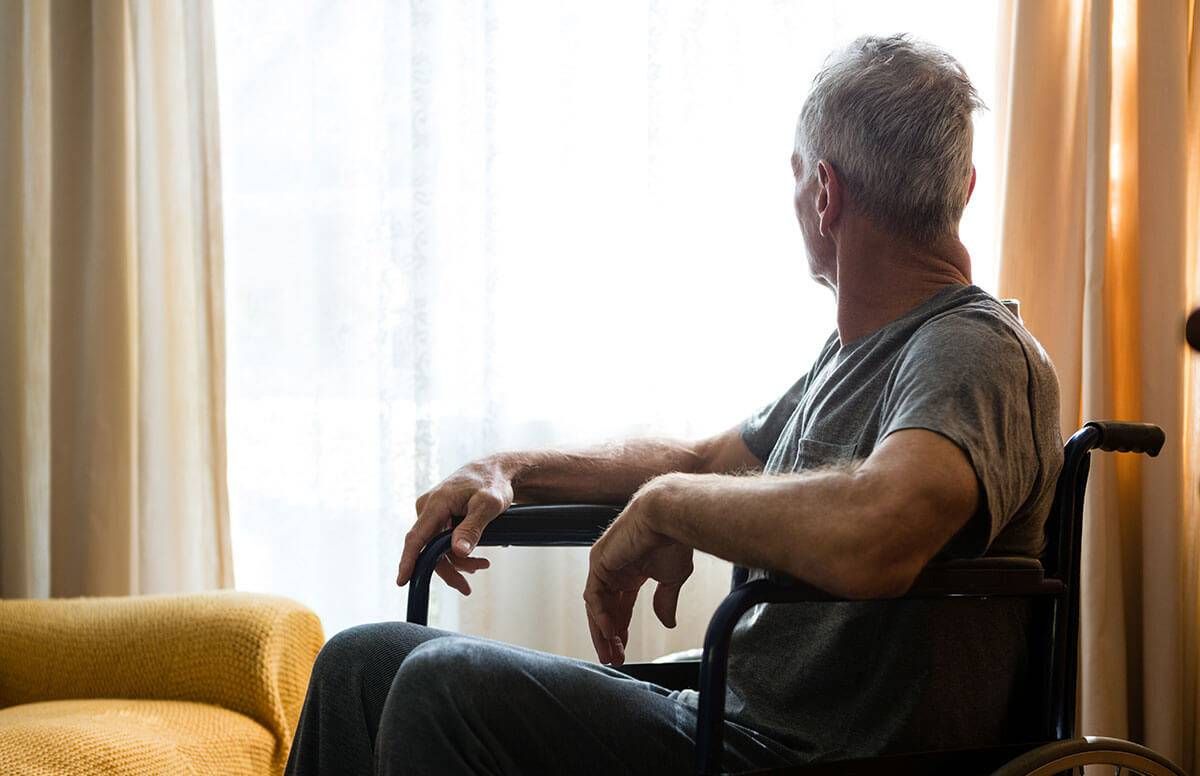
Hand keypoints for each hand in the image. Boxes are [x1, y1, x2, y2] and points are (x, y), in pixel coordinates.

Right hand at [395, 457, 514, 594]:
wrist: (495, 471)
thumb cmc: (493, 483)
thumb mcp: (489, 505)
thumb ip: (472, 528)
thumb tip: (457, 552)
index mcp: (436, 503)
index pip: (417, 537)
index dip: (408, 560)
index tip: (402, 580)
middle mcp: (428, 508)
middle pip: (429, 549)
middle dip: (449, 570)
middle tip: (466, 588)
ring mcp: (432, 513)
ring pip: (436, 548)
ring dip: (457, 562)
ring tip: (482, 565)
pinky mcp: (438, 517)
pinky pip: (441, 541)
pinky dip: (456, 552)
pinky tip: (474, 558)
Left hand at [583, 478, 693, 665]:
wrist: (669, 517)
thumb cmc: (674, 540)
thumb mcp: (672, 578)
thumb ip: (665, 600)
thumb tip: (667, 624)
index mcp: (631, 571)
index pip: (621, 606)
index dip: (622, 629)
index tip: (624, 650)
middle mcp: (614, 569)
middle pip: (606, 609)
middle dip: (610, 636)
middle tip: (614, 658)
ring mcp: (604, 564)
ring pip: (597, 606)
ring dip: (603, 631)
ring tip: (611, 653)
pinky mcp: (598, 562)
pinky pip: (595, 596)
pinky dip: (601, 616)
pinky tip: (611, 633)